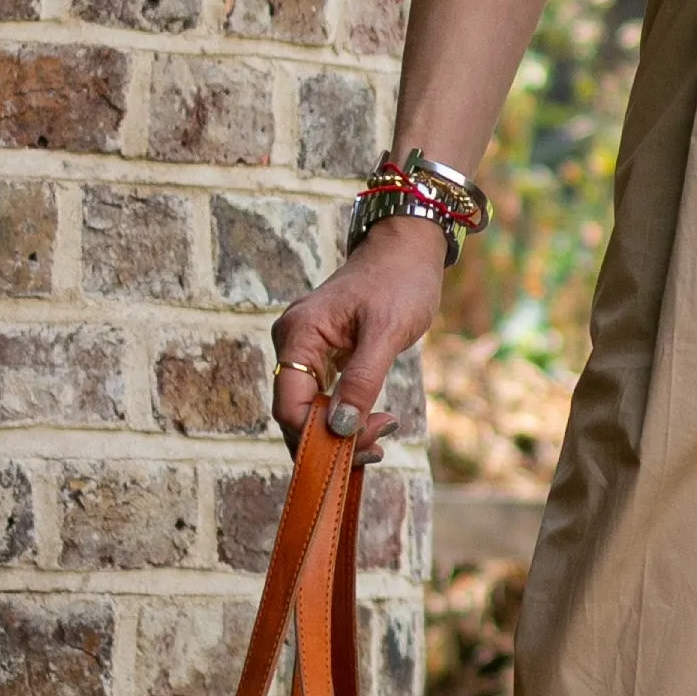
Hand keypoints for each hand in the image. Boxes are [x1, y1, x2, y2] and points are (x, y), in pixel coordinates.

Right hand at [271, 220, 447, 460]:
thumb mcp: (387, 332)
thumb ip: (362, 380)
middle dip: (332, 441)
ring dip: (339, 434)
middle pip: (295, 413)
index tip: (369, 442)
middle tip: (380, 447)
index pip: (290, 406)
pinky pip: (320, 397)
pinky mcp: (321, 354)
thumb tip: (340, 428)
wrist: (406, 248)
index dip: (322, 436)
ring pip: (307, 410)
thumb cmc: (399, 280)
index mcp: (298, 334)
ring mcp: (304, 349)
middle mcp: (292, 343)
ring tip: (380, 439)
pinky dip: (340, 418)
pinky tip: (368, 429)